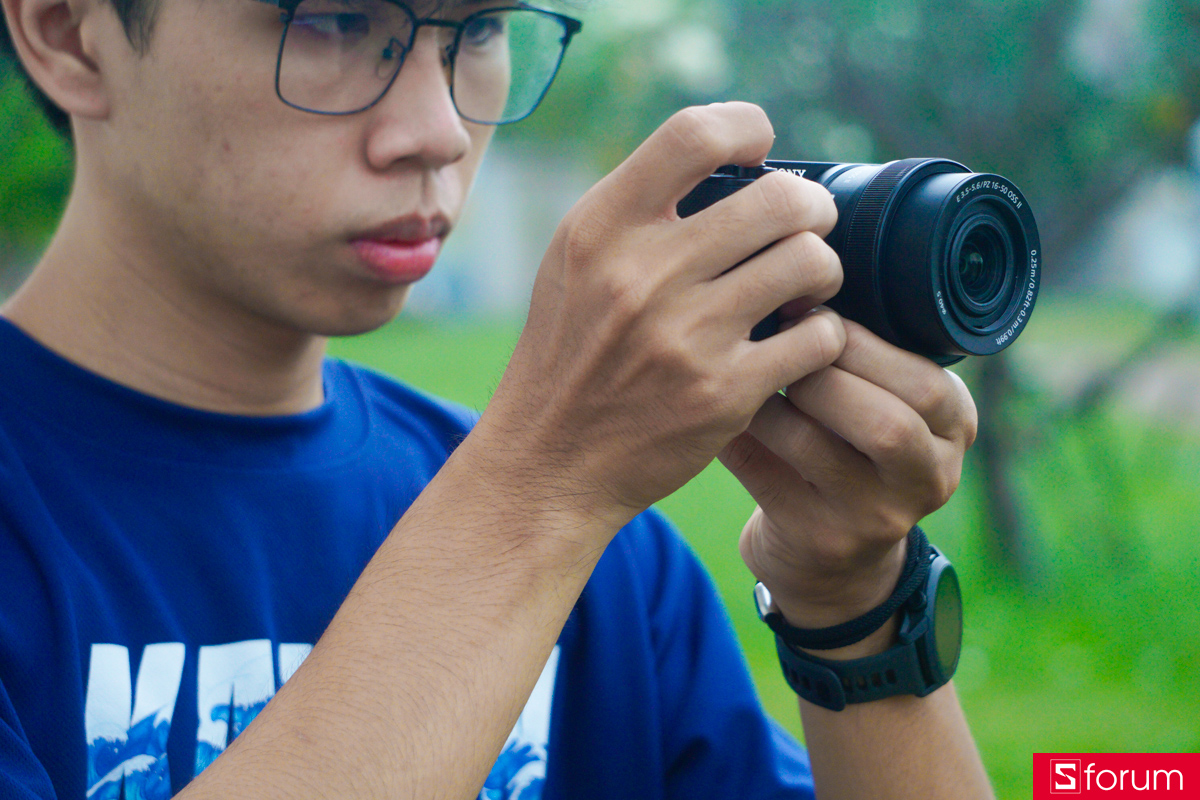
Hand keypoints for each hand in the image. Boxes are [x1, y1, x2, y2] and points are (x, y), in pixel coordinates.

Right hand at [472, 103, 845, 528]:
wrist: (548, 461)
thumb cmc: (568, 354)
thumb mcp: (574, 263)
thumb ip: (637, 211)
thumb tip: (730, 162)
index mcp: (601, 228)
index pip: (695, 134)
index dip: (745, 127)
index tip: (758, 150)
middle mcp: (642, 274)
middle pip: (780, 198)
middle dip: (811, 208)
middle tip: (806, 228)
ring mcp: (686, 335)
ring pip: (811, 262)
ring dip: (822, 272)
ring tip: (803, 287)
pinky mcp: (724, 393)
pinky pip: (818, 337)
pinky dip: (820, 335)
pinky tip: (796, 341)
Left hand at [719, 319, 977, 630]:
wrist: (832, 560)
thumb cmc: (851, 449)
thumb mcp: (887, 402)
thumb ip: (869, 355)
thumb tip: (800, 271)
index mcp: (955, 427)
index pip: (925, 382)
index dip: (862, 343)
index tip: (808, 307)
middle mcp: (929, 477)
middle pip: (885, 422)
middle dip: (820, 372)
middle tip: (773, 339)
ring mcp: (876, 518)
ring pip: (817, 446)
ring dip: (767, 399)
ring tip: (737, 368)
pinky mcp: (818, 538)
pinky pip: (765, 473)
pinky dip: (736, 432)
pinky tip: (714, 408)